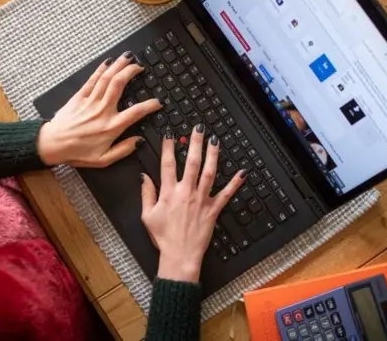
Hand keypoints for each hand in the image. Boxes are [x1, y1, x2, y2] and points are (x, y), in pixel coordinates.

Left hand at [37, 52, 161, 167]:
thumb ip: (124, 150)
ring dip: (118, 65)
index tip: (158, 102)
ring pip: (107, 78)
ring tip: (128, 57)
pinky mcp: (79, 97)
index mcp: (111, 127)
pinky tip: (108, 62)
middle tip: (140, 67)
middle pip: (119, 84)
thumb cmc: (77, 153)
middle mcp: (102, 111)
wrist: (52, 144)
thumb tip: (139, 141)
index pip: (136, 112)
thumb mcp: (103, 159)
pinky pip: (92, 80)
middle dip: (131, 72)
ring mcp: (90, 102)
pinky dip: (101, 69)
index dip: (150, 105)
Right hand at [140, 125, 246, 282]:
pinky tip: (242, 172)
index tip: (170, 134)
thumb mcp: (147, 216)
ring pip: (209, 173)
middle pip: (192, 162)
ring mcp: (201, 200)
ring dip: (213, 155)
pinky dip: (235, 183)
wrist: (179, 256)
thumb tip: (144, 177)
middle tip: (198, 128)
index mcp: (169, 193)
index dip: (168, 147)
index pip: (168, 164)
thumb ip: (146, 194)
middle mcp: (186, 193)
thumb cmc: (163, 238)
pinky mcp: (213, 210)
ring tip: (215, 141)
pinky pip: (226, 194)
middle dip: (195, 143)